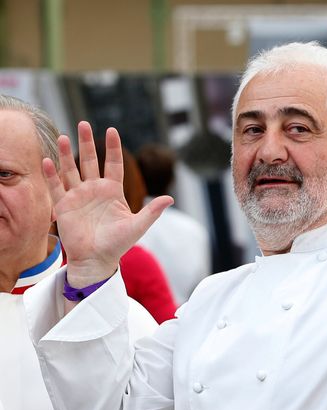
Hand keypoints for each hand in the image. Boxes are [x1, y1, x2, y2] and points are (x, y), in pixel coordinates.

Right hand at [43, 121, 173, 287]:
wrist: (97, 260)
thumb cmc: (118, 244)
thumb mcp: (137, 226)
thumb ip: (152, 211)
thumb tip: (170, 198)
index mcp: (113, 192)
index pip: (114, 164)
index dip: (113, 148)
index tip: (112, 130)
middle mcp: (94, 190)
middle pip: (90, 161)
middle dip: (87, 143)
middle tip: (83, 124)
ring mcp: (78, 196)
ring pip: (71, 170)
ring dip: (66, 154)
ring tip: (64, 136)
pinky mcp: (63, 206)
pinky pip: (56, 187)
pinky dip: (51, 174)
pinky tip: (47, 161)